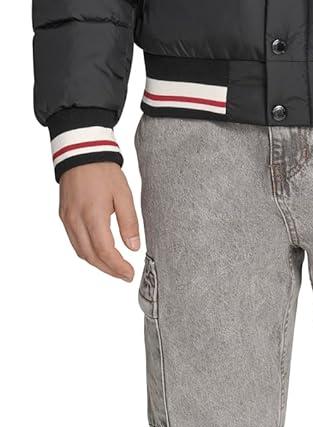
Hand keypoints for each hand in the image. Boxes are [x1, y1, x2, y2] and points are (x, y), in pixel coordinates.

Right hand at [59, 164, 140, 280]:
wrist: (81, 152)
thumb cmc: (103, 171)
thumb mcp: (123, 194)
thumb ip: (129, 222)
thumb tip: (134, 247)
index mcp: (93, 215)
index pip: (105, 251)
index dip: (118, 267)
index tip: (130, 274)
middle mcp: (76, 220)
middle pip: (91, 256)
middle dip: (109, 270)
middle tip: (125, 275)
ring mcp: (67, 219)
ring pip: (81, 252)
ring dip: (97, 263)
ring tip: (114, 267)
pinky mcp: (64, 216)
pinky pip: (74, 241)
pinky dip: (87, 252)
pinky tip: (99, 253)